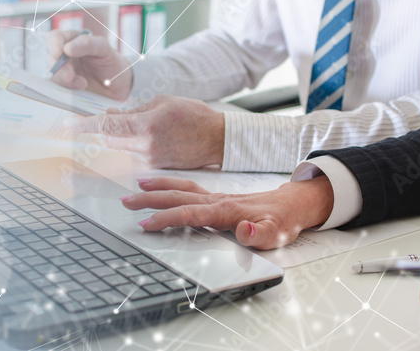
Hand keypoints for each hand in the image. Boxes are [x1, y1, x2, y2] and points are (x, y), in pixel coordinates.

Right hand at [46, 30, 132, 100]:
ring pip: (53, 75)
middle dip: (60, 68)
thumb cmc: (111, 62)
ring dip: (65, 81)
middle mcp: (65, 55)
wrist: (119, 84)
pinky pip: (58, 88)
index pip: (55, 38)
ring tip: (83, 84)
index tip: (58, 54)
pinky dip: (67, 89)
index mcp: (72, 40)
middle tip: (70, 76)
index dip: (53, 45)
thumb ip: (87, 44)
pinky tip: (81, 88)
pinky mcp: (65, 87)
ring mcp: (64, 71)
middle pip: (52, 59)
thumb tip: (67, 48)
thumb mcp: (104, 49)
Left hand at [68, 94, 224, 168]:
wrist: (217, 140)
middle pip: (109, 140)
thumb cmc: (193, 115)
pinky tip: (149, 135)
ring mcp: (149, 160)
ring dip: (120, 136)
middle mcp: (145, 147)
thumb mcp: (162, 102)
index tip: (68, 124)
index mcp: (146, 126)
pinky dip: (133, 144)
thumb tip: (111, 115)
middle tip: (112, 116)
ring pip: (120, 147)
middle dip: (105, 129)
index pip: (106, 127)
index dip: (84, 125)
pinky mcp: (155, 167)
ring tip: (140, 124)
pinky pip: (133, 154)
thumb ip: (133, 110)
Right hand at [120, 176, 333, 249]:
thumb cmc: (283, 221)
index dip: (166, 219)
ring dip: (156, 188)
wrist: (293, 204)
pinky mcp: (215, 197)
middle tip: (125, 203)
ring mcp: (214, 197)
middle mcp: (216, 200)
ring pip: (179, 189)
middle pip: (177, 198)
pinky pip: (187, 188)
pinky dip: (169, 185)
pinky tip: (158, 186)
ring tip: (134, 188)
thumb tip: (245, 231)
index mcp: (226, 211)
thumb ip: (259, 234)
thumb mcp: (277, 234)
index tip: (146, 224)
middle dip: (149, 199)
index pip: (189, 214)